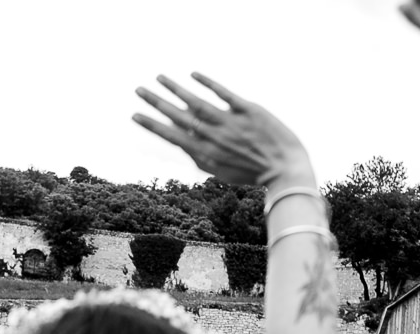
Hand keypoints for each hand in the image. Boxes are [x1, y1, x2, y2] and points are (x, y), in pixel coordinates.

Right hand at [133, 75, 312, 188]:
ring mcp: (230, 123)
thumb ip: (200, 158)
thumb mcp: (221, 172)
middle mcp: (213, 138)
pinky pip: (224, 94)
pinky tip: (193, 74)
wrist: (284, 170)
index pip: (172, 136)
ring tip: (159, 77)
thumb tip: (181, 143)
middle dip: (156, 103)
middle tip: (138, 90)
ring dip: (175, 89)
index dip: (152, 125)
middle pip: (178, 116)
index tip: (135, 115)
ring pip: (196, 102)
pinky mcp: (247, 110)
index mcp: (205, 154)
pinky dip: (208, 83)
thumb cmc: (252, 172)